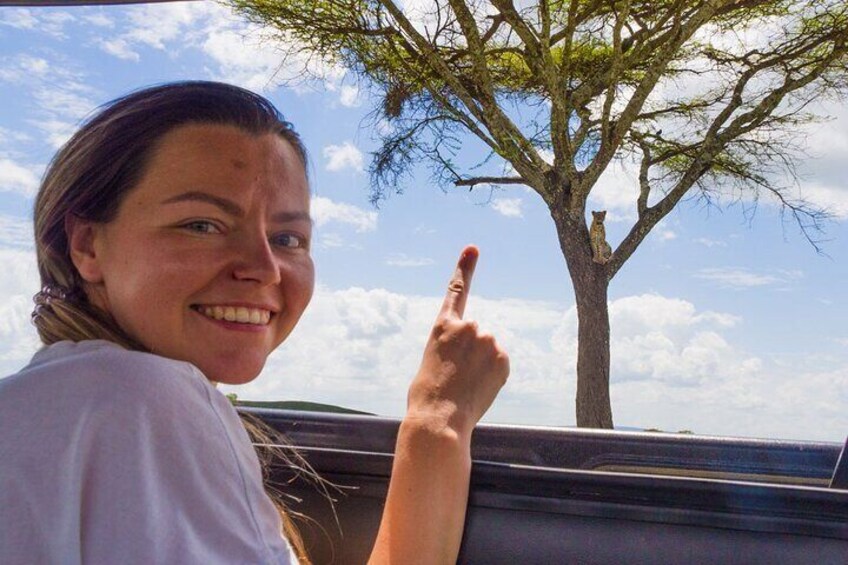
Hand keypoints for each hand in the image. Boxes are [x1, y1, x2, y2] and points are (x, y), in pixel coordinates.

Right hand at [406, 245, 509, 437]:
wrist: (438, 419)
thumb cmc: (427, 397)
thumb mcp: (432, 363)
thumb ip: (452, 350)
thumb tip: (471, 358)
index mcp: (442, 326)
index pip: (456, 291)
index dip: (465, 268)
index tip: (473, 249)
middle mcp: (467, 326)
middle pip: (477, 336)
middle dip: (471, 354)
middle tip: (456, 377)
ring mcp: (487, 339)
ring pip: (489, 352)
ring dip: (482, 367)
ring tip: (465, 385)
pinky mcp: (503, 357)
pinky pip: (500, 365)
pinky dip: (493, 377)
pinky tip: (479, 389)